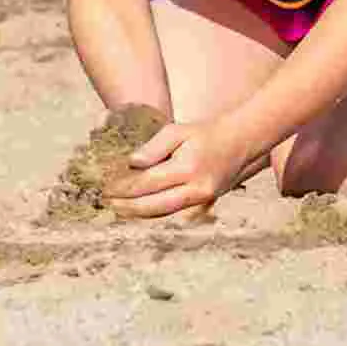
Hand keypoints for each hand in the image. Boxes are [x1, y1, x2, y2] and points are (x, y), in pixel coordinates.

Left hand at [105, 119, 253, 219]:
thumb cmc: (204, 134)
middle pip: (154, 205)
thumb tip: (131, 163)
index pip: (147, 183)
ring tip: (118, 209)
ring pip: (164, 213)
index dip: (124, 188)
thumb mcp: (176, 131)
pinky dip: (155, 213)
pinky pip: (175, 213)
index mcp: (187, 168)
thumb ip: (153, 148)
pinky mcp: (206, 205)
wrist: (240, 142)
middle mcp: (196, 189)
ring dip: (139, 214)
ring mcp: (203, 200)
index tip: (106, 188)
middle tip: (107, 204)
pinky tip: (139, 210)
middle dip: (127, 206)